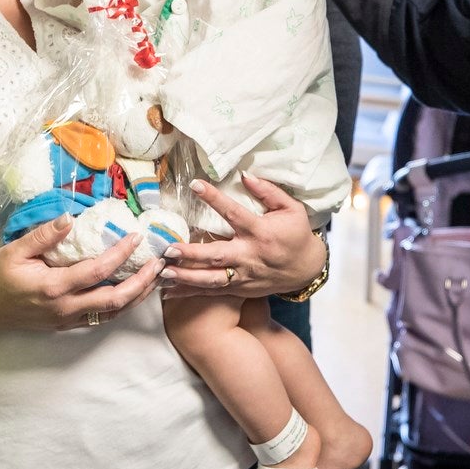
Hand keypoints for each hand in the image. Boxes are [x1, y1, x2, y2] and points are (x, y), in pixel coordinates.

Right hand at [0, 216, 163, 330]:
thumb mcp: (15, 251)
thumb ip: (44, 235)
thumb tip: (70, 218)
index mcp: (55, 287)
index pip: (98, 270)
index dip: (121, 254)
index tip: (136, 237)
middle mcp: (67, 307)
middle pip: (116, 298)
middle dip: (142, 281)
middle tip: (160, 263)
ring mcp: (69, 319)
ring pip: (114, 312)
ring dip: (138, 295)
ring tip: (155, 277)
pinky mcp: (68, 324)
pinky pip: (103, 317)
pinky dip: (123, 305)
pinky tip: (133, 292)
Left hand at [162, 174, 324, 298]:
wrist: (307, 269)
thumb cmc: (297, 234)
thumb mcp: (292, 209)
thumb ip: (269, 192)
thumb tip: (245, 176)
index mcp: (260, 232)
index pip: (234, 213)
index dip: (214, 198)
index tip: (195, 184)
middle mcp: (249, 256)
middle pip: (216, 255)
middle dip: (191, 253)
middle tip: (168, 248)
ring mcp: (243, 275)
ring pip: (211, 279)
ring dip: (186, 276)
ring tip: (163, 271)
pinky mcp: (240, 289)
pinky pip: (212, 292)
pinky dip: (190, 292)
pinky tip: (168, 290)